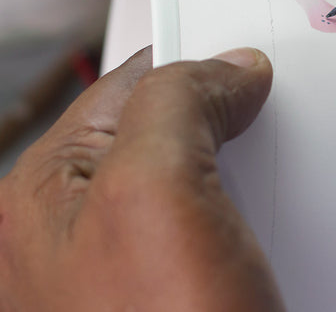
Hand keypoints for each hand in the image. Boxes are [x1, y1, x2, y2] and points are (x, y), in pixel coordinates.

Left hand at [0, 47, 284, 311]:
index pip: (132, 84)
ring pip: (199, 174)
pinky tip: (268, 224)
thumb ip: (177, 102)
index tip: (247, 60)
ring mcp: (128, 262)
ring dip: (243, 168)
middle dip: (223, 118)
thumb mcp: (156, 192)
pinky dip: (251, 208)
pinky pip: (218, 219)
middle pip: (168, 128)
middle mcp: (80, 227)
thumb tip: (228, 68)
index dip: (194, 61)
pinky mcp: (176, 289)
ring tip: (273, 180)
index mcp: (48, 191)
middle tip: (266, 120)